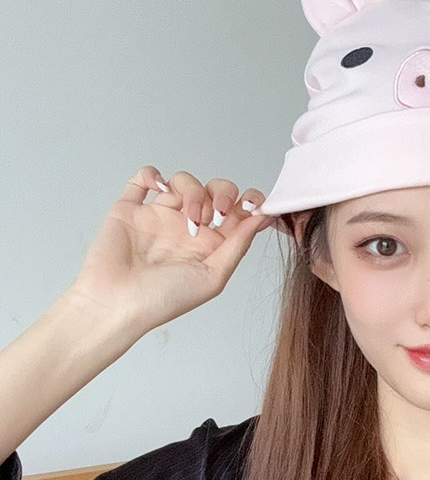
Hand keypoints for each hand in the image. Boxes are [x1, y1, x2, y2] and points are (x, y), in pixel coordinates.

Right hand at [67, 165, 277, 336]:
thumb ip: (238, 245)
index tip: (250, 206)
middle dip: (222, 192)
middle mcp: (187, 227)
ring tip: (188, 217)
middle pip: (214, 191)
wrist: (117, 304)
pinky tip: (159, 188)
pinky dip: (153, 174)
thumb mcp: (213, 276)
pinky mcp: (131, 209)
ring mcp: (159, 216)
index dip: (248, 202)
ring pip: (183, 181)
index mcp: (210, 244)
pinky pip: (144, 179)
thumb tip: (263, 218)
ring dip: (192, 190)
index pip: (237, 212)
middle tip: (216, 212)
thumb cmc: (164, 300)